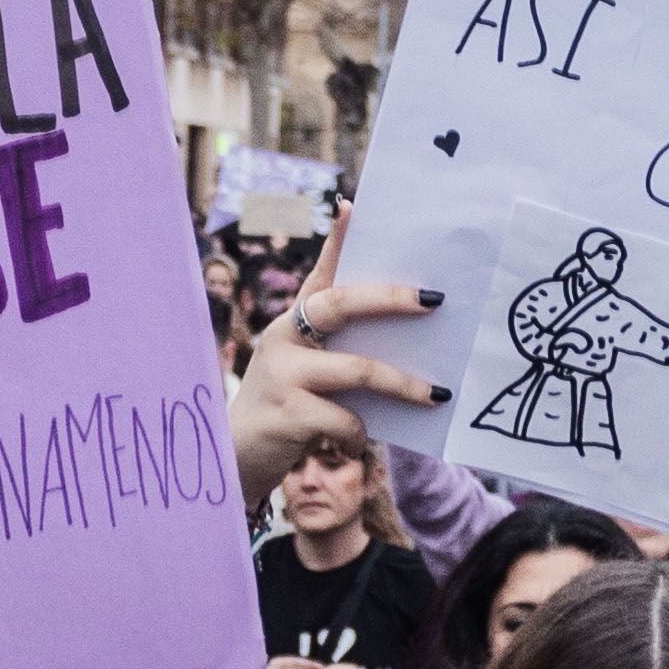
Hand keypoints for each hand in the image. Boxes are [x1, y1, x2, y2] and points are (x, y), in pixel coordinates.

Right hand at [230, 203, 445, 506]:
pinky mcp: (288, 413)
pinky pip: (346, 418)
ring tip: (437, 395)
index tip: (353, 208)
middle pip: (342, 304)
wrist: (231, 460)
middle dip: (392, 299)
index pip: (319, 275)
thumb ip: (341, 355)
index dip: (336, 242)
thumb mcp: (306, 375)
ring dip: (404, 385)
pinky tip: (351, 445)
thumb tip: (403, 344)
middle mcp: (283, 338)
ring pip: (359, 369)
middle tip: (434, 300)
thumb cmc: (285, 412)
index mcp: (293, 324)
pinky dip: (359, 434)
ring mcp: (283, 373)